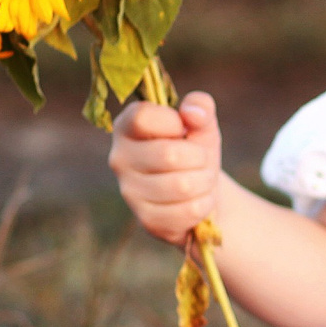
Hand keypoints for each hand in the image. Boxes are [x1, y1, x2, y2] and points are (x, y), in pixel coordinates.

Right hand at [108, 91, 223, 244]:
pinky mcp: (146, 220)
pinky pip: (189, 210)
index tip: (183, 129)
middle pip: (169, 154)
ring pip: (182, 185)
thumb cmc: (195, 150)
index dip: (173, 122)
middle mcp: (120, 158)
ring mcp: (130, 192)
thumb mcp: (201, 124)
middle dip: (200, 157)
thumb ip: (200, 106)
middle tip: (202, 160)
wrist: (200, 192)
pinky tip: (198, 200)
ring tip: (202, 179)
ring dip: (205, 181)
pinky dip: (205, 204)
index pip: (142, 117)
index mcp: (126, 127)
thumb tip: (192, 112)